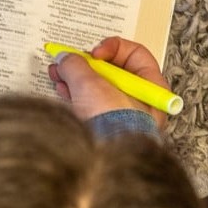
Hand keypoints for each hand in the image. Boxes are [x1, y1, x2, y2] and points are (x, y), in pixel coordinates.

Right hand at [47, 37, 170, 130]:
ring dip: (75, 78)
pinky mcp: (104, 129)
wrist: (107, 160)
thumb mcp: (91, 84)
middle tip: (69, 60)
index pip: (135, 54)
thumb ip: (75, 66)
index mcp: (151, 87)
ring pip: (97, 88)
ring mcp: (121, 116)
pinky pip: (89, 105)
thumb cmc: (115, 125)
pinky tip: (61, 88)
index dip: (112, 48)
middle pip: (112, 72)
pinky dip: (75, 95)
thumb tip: (65, 59)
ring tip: (57, 73)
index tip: (94, 54)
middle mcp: (139, 102)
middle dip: (86, 64)